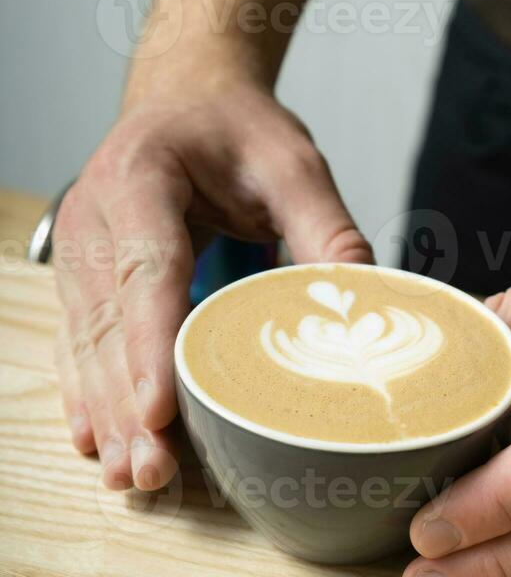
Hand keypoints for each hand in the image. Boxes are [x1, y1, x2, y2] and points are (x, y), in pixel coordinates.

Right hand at [54, 81, 371, 490]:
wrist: (183, 101)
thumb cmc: (233, 128)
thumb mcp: (291, 163)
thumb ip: (327, 229)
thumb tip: (368, 306)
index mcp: (142, 176)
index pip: (145, 268)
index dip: (149, 344)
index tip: (159, 411)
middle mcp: (95, 216)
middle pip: (108, 322)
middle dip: (127, 404)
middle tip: (152, 472)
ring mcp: (79, 250)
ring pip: (86, 343)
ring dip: (105, 413)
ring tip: (129, 476)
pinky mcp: (82, 276)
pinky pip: (77, 342)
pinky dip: (86, 394)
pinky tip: (94, 440)